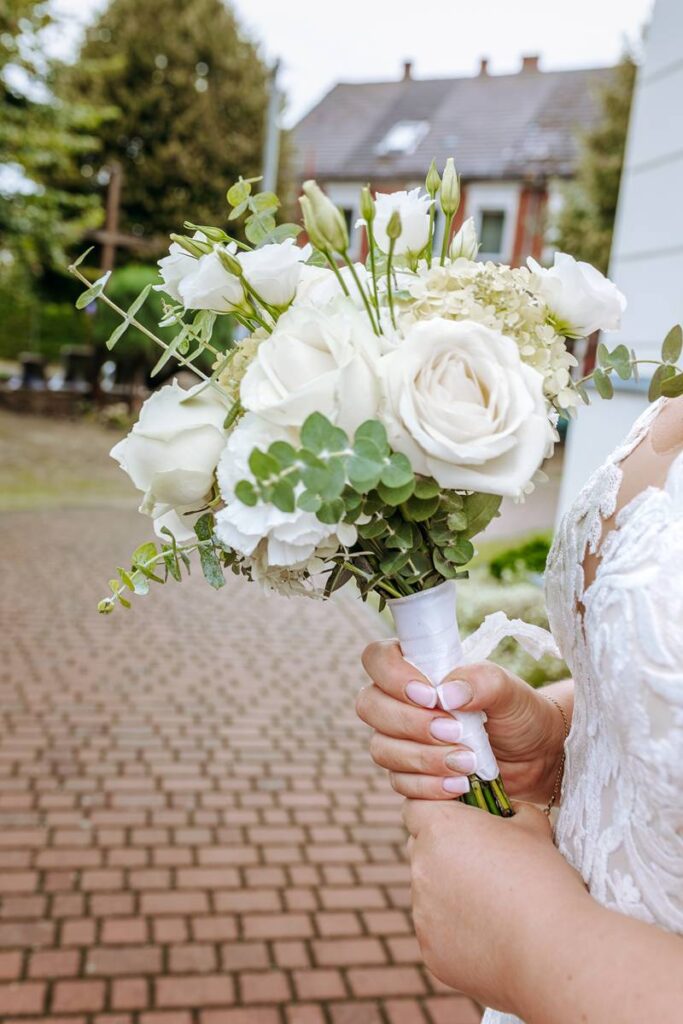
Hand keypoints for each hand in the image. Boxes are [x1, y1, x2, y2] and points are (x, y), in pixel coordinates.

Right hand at [358, 640, 569, 802]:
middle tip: (454, 731)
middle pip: (369, 706)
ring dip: (422, 757)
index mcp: (419, 668)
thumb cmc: (520, 714)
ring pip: (381, 748)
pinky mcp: (410, 774)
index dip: (393, 676)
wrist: (536, 758)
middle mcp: (401, 701)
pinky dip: (428, 786)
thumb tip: (447, 692)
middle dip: (410, 723)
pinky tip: (459, 784)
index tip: (430, 696)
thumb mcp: (510, 691)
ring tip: (467, 762)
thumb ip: (483, 681)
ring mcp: (401, 739)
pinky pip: (399, 782)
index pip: (377, 659)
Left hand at [403, 799, 588, 1011]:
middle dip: (442, 851)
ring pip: (428, 892)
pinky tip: (492, 935)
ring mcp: (421, 910)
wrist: (553, 948)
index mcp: (440, 827)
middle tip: (481, 861)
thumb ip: (509, 811)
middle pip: (420, 849)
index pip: (415, 808)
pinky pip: (437, 930)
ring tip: (495, 904)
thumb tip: (507, 812)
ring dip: (451, 892)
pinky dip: (457, 930)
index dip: (435, 812)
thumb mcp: (533, 826)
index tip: (459, 821)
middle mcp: (421, 866)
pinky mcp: (429, 948)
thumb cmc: (544, 878)